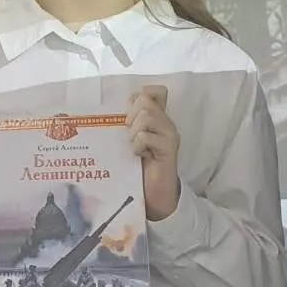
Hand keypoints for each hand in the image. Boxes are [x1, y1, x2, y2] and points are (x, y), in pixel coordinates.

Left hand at [127, 83, 181, 221]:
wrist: (153, 195)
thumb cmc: (138, 166)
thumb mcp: (130, 140)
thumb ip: (128, 122)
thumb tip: (117, 106)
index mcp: (157, 118)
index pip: (155, 91)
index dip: (138, 97)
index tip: (129, 117)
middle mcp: (166, 123)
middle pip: (144, 100)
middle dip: (130, 117)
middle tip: (130, 137)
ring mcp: (170, 135)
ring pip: (145, 115)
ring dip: (133, 133)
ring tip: (134, 148)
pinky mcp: (169, 149)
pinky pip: (145, 136)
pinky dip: (137, 146)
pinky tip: (140, 156)